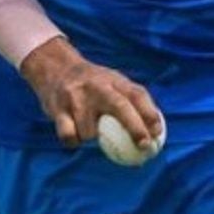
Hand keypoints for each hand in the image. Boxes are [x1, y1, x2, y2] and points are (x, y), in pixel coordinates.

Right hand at [20, 35, 162, 150]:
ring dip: (93, 138)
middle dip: (135, 128)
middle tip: (144, 146)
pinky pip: (69, 135)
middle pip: (120, 107)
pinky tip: (75, 137)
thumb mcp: (113, 82)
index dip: (150, 113)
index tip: (157, 133)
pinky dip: (74, 141)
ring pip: (91, 131)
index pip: (137, 95)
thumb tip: (157, 134)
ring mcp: (77, 96)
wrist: (55, 67)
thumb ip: (133, 101)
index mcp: (114, 80)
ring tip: (91, 130)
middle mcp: (97, 86)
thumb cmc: (93, 84)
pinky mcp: (58, 109)